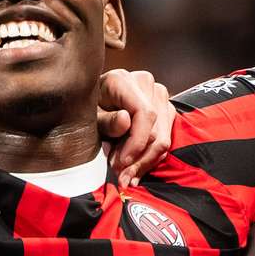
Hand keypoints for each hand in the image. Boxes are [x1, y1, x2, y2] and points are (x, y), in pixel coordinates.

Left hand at [97, 69, 174, 188]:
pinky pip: (167, 139)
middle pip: (155, 129)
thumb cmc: (87, 110)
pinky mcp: (165, 108)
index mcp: (123, 80)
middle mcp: (145, 83)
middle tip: (120, 175)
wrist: (92, 104)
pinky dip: (151, 158)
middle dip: (138, 158)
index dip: (136, 142)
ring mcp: (159, 95)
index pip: (144, 113)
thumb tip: (126, 121)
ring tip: (125, 175)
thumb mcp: (89, 117)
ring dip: (144, 161)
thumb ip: (106, 121)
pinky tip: (135, 171)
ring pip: (163, 138)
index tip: (122, 163)